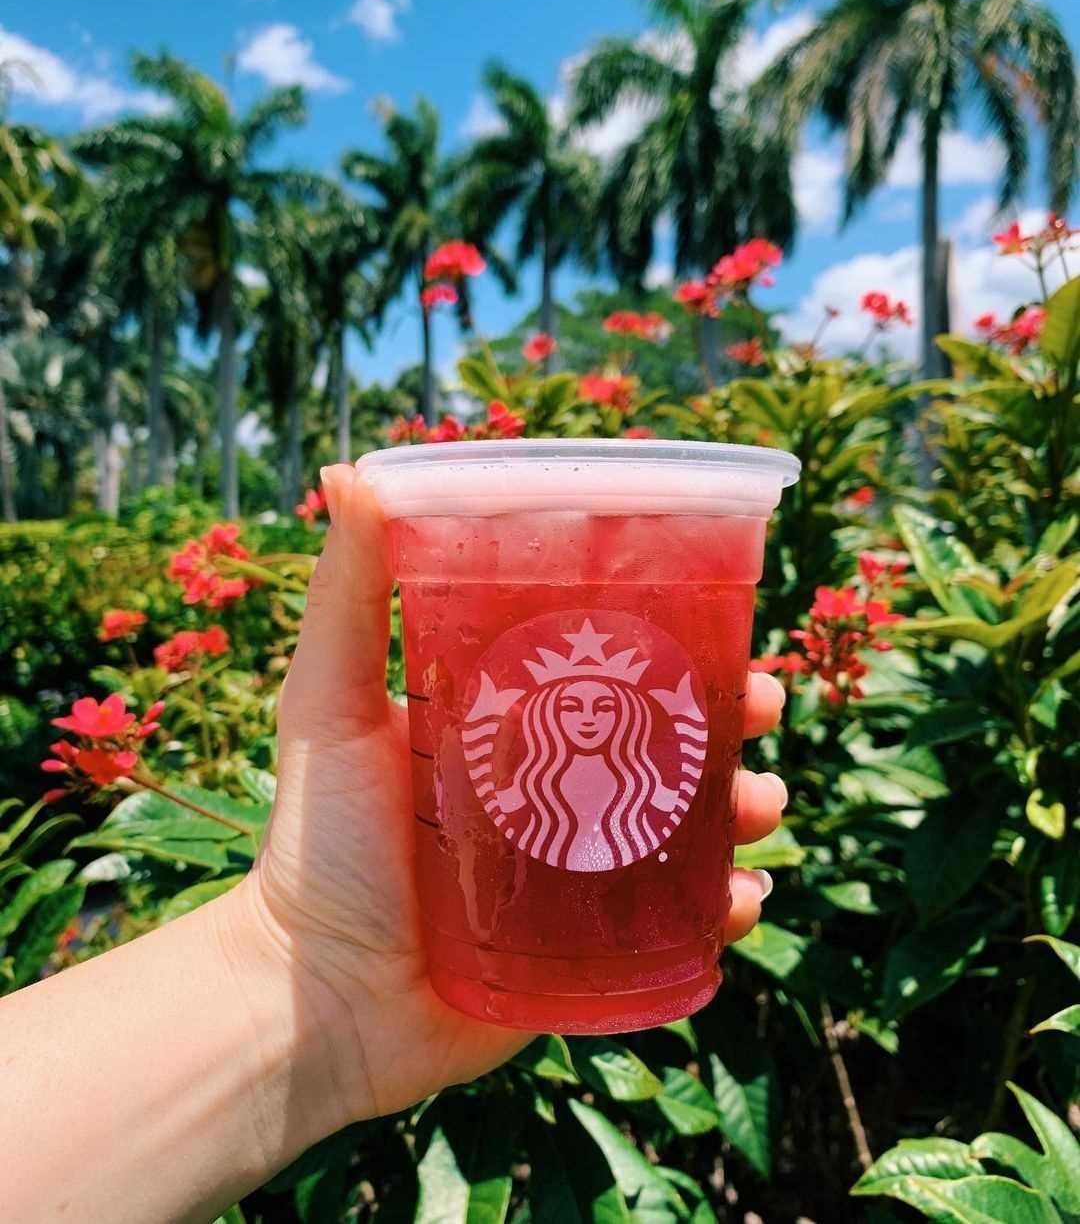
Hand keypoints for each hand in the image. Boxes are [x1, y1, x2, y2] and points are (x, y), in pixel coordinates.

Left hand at [233, 463, 788, 1124]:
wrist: (319, 999)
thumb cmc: (320, 842)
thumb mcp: (331, 701)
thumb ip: (349, 592)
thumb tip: (350, 470)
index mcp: (511, 725)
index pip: (610, 668)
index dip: (677, 642)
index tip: (723, 624)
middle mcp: (555, 789)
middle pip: (670, 742)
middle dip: (731, 722)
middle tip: (761, 711)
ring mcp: (580, 871)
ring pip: (692, 827)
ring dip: (745, 810)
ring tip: (757, 811)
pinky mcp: (594, 949)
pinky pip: (680, 924)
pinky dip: (723, 910)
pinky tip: (737, 902)